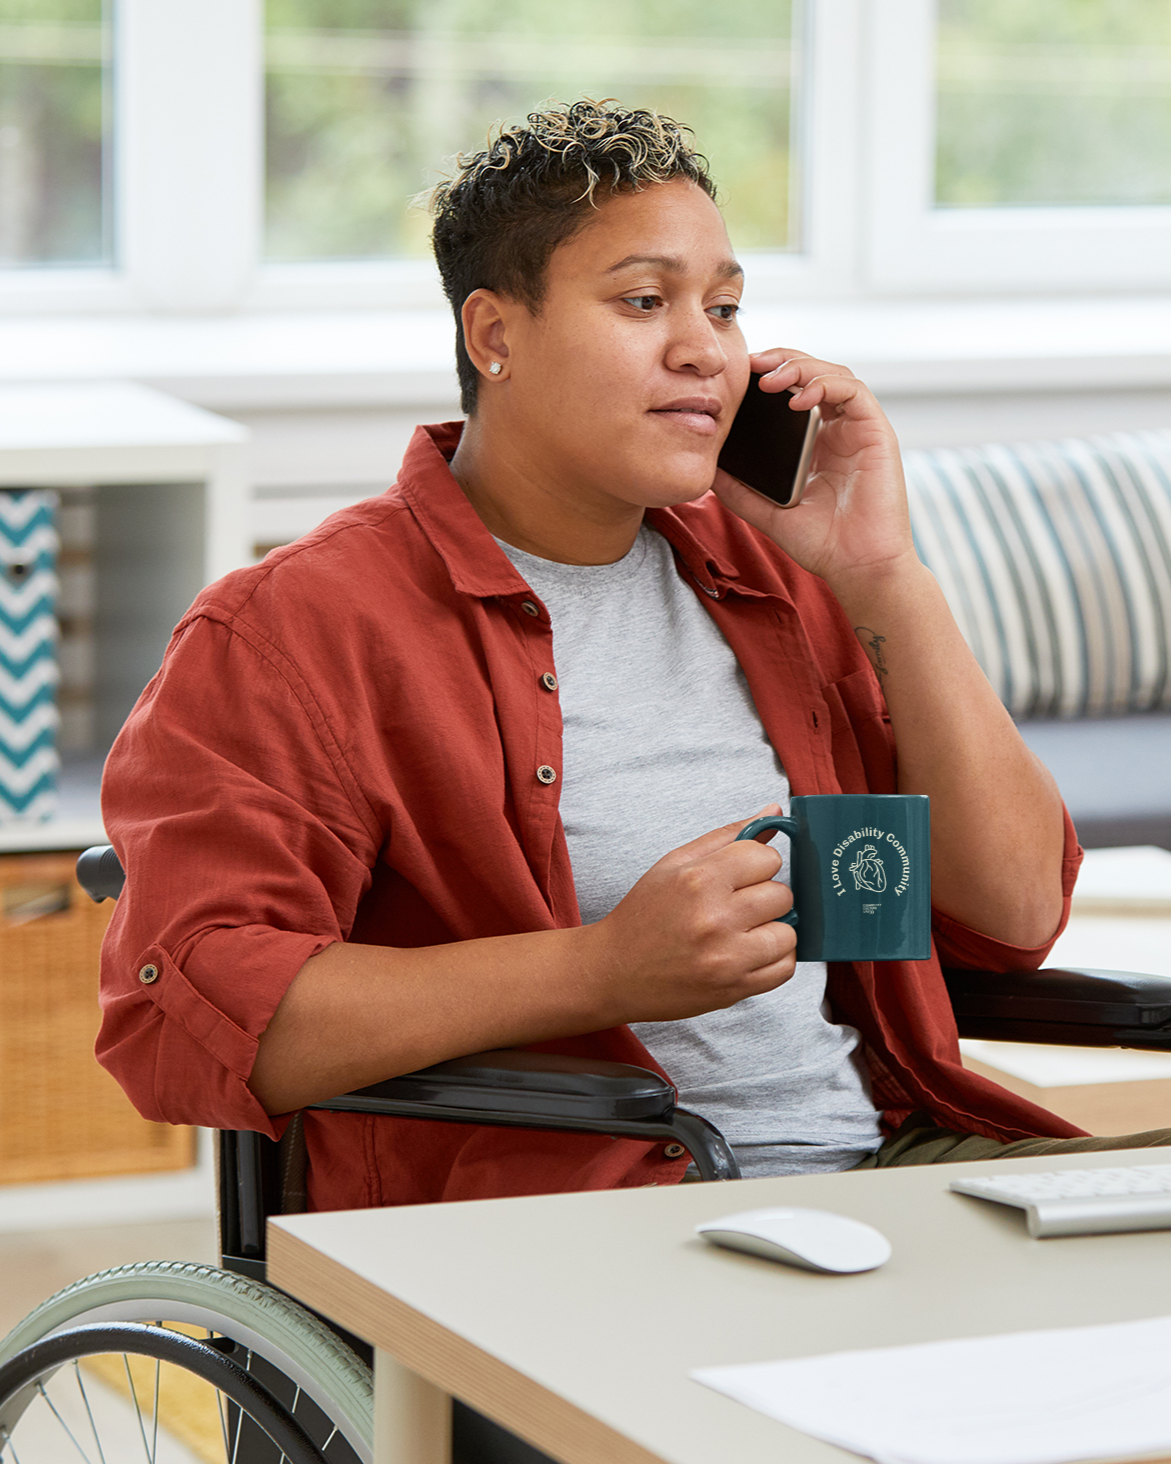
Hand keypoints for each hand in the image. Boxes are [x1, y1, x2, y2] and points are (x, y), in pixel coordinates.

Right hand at [585, 807, 797, 1025]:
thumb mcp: (675, 864)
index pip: (767, 858)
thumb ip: (728, 836)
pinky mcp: (734, 989)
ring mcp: (726, 958)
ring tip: (743, 932)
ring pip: (788, 933)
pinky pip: (784, 969)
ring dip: (772, 930)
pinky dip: (774, 959)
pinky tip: (750, 953)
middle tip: (738, 906)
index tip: (741, 876)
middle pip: (782, 895)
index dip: (757, 865)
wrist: (614, 971)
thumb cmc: (644, 915)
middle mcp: (715, 918)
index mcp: (699, 879)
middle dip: (765, 897)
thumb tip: (775, 812)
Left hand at [712, 350, 916, 593]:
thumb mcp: (766, 512)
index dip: (768, 375)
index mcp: (814, 441)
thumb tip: (706, 469)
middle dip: (781, 360)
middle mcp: (837, 429)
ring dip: (801, 367)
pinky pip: (854, 391)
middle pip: (812, 373)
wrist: (858, 567)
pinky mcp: (877, 432)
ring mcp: (858, 428)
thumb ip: (738, 490)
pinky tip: (799, 399)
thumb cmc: (822, 543)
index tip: (737, 376)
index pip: (792, 391)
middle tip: (751, 364)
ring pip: (833, 373)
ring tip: (770, 379)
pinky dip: (826, 385)